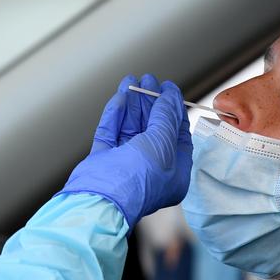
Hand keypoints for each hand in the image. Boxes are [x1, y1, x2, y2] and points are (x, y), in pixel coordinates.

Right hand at [58, 74, 192, 230]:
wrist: (102, 198)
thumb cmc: (138, 178)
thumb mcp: (162, 143)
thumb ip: (165, 117)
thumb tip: (169, 97)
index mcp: (173, 173)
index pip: (177, 135)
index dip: (173, 110)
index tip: (169, 89)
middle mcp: (150, 168)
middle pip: (152, 128)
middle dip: (150, 102)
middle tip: (149, 80)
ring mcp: (124, 163)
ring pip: (130, 127)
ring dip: (132, 103)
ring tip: (132, 81)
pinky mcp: (104, 159)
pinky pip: (111, 131)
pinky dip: (115, 114)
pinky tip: (120, 96)